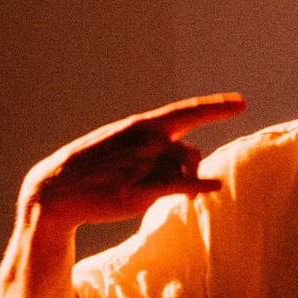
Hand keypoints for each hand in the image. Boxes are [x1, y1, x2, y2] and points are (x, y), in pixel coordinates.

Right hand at [21, 94, 244, 230]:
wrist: (56, 189)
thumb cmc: (94, 167)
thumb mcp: (123, 144)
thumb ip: (157, 146)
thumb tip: (191, 156)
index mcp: (142, 126)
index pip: (187, 112)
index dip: (216, 107)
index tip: (241, 103)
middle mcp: (148, 142)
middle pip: (190, 153)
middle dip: (190, 168)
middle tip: (182, 183)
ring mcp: (146, 165)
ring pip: (184, 172)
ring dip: (187, 183)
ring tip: (176, 194)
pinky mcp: (142, 191)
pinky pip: (182, 186)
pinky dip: (201, 186)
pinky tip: (214, 188)